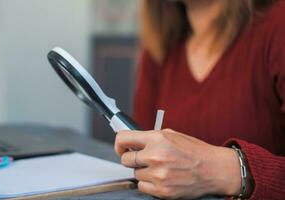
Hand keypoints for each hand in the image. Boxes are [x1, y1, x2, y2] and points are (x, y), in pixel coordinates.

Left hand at [115, 129, 240, 198]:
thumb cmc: (195, 151)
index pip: (123, 138)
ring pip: (135, 174)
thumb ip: (151, 138)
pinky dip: (148, 183)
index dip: (119, 144)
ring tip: (159, 168)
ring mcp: (158, 175)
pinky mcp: (161, 190)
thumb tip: (134, 142)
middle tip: (143, 159)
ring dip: (143, 171)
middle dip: (132, 159)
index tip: (122, 147)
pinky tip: (161, 178)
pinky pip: (142, 186)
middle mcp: (155, 156)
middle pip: (125, 159)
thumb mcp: (172, 135)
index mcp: (157, 139)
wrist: (214, 170)